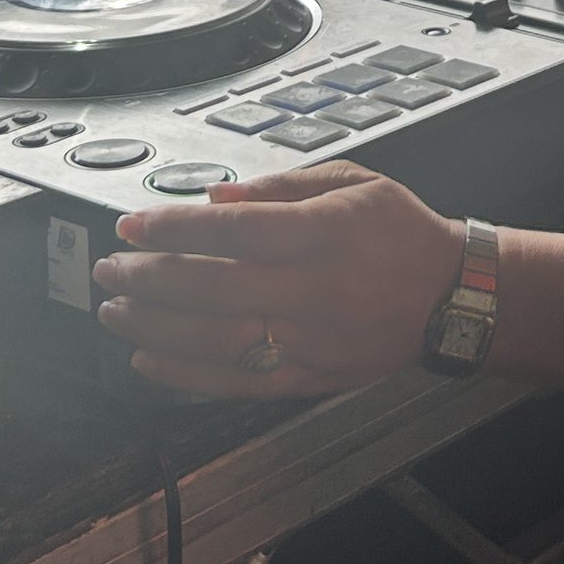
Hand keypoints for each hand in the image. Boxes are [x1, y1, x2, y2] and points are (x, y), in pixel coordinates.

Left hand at [94, 163, 464, 398]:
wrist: (452, 296)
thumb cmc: (400, 231)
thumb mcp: (352, 181)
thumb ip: (280, 185)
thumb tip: (213, 198)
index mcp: (324, 234)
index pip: (233, 233)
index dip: (174, 229)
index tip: (131, 224)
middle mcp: (314, 291)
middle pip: (214, 291)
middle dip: (149, 279)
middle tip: (111, 268)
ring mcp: (311, 340)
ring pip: (218, 342)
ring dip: (155, 329)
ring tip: (115, 312)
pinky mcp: (311, 377)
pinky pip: (240, 382)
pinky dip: (187, 376)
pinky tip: (149, 361)